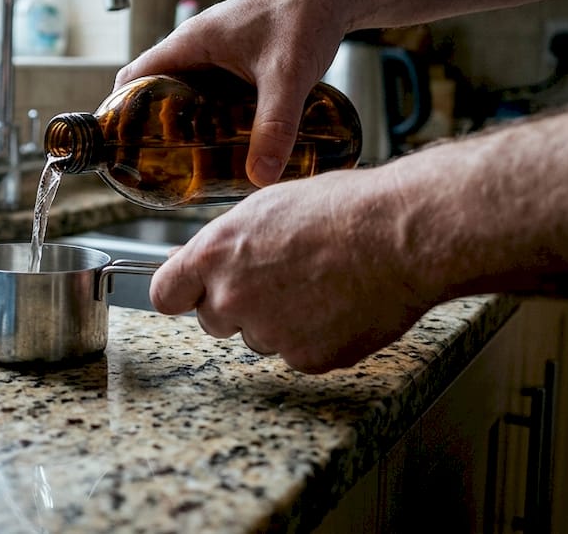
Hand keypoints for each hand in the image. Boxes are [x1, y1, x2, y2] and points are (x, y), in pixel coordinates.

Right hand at [116, 0, 348, 186]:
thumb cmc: (306, 15)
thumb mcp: (286, 77)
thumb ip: (275, 127)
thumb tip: (260, 175)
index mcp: (190, 43)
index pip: (133, 76)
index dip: (119, 109)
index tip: (118, 143)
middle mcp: (196, 45)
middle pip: (156, 88)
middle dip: (152, 125)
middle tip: (156, 162)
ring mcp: (216, 50)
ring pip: (184, 90)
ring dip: (181, 120)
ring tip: (186, 158)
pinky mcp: (237, 57)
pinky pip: (208, 88)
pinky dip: (206, 112)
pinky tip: (223, 136)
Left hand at [149, 167, 443, 372]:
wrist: (402, 236)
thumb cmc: (342, 210)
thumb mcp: (266, 209)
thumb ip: (223, 244)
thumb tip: (197, 261)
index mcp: (215, 254)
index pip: (165, 294)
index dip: (183, 293)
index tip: (193, 292)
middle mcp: (232, 297)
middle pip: (212, 320)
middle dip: (236, 306)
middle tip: (278, 280)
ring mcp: (268, 332)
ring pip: (257, 338)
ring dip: (278, 322)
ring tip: (319, 286)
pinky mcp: (306, 358)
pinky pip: (297, 354)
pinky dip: (315, 338)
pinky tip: (338, 307)